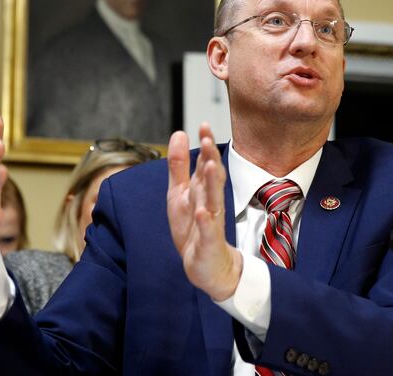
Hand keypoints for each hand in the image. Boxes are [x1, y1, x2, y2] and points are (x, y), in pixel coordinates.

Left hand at [167, 124, 241, 300]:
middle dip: (210, 159)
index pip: (206, 164)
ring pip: (213, 201)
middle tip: (208, 139)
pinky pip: (209, 232)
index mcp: (202, 191)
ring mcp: (211, 224)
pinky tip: (203, 212)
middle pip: (212, 179)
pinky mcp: (209, 244)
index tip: (203, 125)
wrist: (208, 267)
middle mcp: (210, 204)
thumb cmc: (194, 229)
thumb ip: (179, 166)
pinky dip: (206, 222)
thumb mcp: (179, 194)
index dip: (205, 146)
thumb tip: (179, 133)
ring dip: (211, 184)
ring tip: (209, 166)